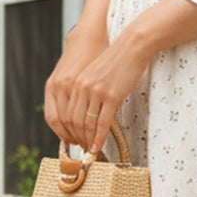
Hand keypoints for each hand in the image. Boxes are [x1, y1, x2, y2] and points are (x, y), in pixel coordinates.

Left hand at [45, 28, 153, 156]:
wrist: (132, 46)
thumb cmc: (117, 60)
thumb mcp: (96, 74)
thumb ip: (89, 90)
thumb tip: (89, 111)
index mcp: (75, 82)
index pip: (64, 113)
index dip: (67, 130)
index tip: (73, 140)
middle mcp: (82, 87)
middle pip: (72, 121)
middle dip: (76, 138)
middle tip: (81, 148)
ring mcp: (96, 92)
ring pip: (86, 124)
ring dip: (87, 140)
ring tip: (89, 150)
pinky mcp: (111, 96)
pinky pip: (102, 123)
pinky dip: (99, 138)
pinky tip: (97, 147)